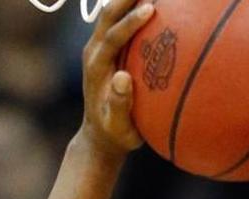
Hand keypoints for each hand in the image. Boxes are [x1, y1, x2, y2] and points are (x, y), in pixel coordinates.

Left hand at [78, 0, 154, 158]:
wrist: (100, 135)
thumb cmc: (116, 133)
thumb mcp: (119, 126)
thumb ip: (119, 105)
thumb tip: (124, 77)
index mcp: (97, 68)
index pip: (112, 37)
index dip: (130, 22)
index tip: (150, 9)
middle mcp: (94, 52)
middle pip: (107, 16)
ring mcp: (99, 49)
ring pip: (111, 15)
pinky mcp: (107, 50)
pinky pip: (119, 24)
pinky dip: (133, 10)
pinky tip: (153, 3)